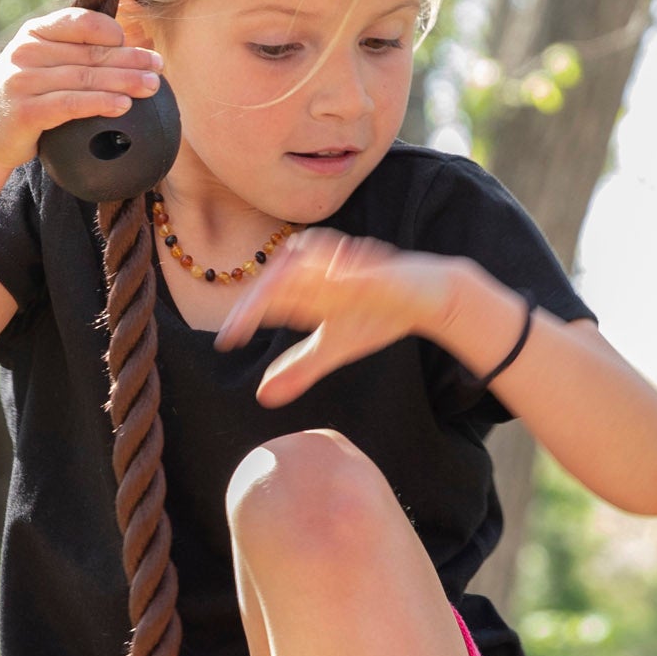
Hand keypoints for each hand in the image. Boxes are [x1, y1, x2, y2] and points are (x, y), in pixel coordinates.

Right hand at [0, 8, 161, 172]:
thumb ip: (69, 55)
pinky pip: (71, 104)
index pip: (79, 22)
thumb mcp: (37, 67)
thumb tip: (126, 49)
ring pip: (85, 77)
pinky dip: (101, 104)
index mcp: (33, 33)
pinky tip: (124, 107)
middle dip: (130, 58)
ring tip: (152, 87)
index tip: (137, 43)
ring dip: (124, 81)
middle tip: (158, 66)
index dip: (112, 31)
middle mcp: (26, 51)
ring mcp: (23, 80)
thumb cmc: (20, 101)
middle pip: (89, 52)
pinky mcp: (26, 111)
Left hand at [213, 230, 461, 405]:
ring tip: (271, 295)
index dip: (245, 315)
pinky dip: (345, 271)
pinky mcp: (382, 271)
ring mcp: (353, 267)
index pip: (269, 296)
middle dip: (261, 297)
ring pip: (315, 258)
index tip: (226, 341)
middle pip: (282, 273)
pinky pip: (360, 267)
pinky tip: (332, 278)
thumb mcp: (334, 346)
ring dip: (295, 271)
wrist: (429, 297)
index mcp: (310, 289)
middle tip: (242, 322)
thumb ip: (299, 367)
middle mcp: (325, 273)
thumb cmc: (378, 315)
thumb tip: (262, 396)